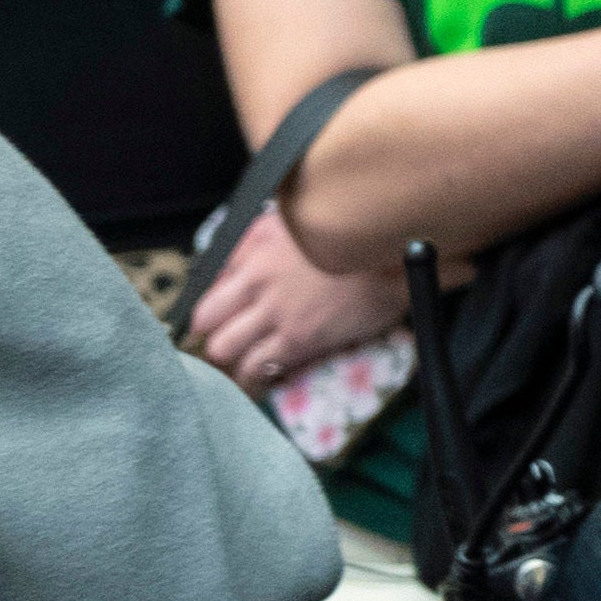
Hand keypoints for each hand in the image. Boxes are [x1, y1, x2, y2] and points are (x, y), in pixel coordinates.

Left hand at [184, 209, 407, 392]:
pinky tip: (264, 378)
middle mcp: (258, 290)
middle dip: (216, 339)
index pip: (204, 302)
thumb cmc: (347, 233)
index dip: (208, 318)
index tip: (217, 325)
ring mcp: (278, 318)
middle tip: (230, 344)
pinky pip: (261, 368)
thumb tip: (226, 269)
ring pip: (228, 353)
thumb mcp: (291, 222)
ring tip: (244, 365)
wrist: (396, 250)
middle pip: (209, 330)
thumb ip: (252, 244)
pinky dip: (257, 377)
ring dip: (234, 360)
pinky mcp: (302, 340)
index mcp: (254, 260)